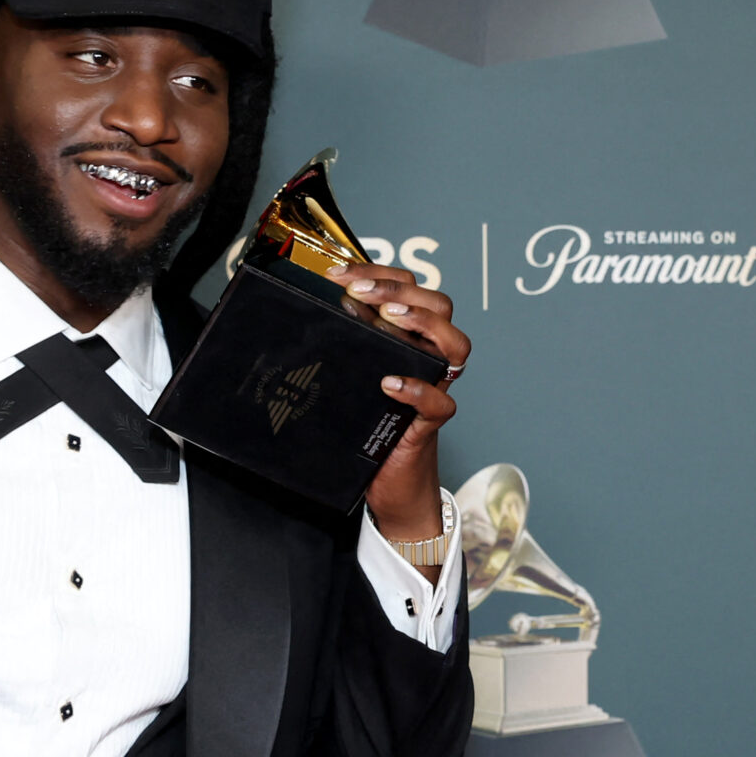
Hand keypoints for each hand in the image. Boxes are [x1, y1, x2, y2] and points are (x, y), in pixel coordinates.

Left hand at [330, 263, 464, 546]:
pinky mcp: (430, 423)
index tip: (341, 273)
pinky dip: (417, 390)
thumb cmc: (366, 427)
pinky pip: (439, 403)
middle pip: (439, 305)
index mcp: (410, 339)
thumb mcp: (349, 377)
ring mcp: (434, 388)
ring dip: (423, 323)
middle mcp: (428, 359)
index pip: (410, 289)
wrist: (387, 484)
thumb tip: (300, 316)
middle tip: (361, 291)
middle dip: (399, 288)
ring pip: (455, 345)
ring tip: (388, 318)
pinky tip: (389, 384)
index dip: (380, 273)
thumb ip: (341, 347)